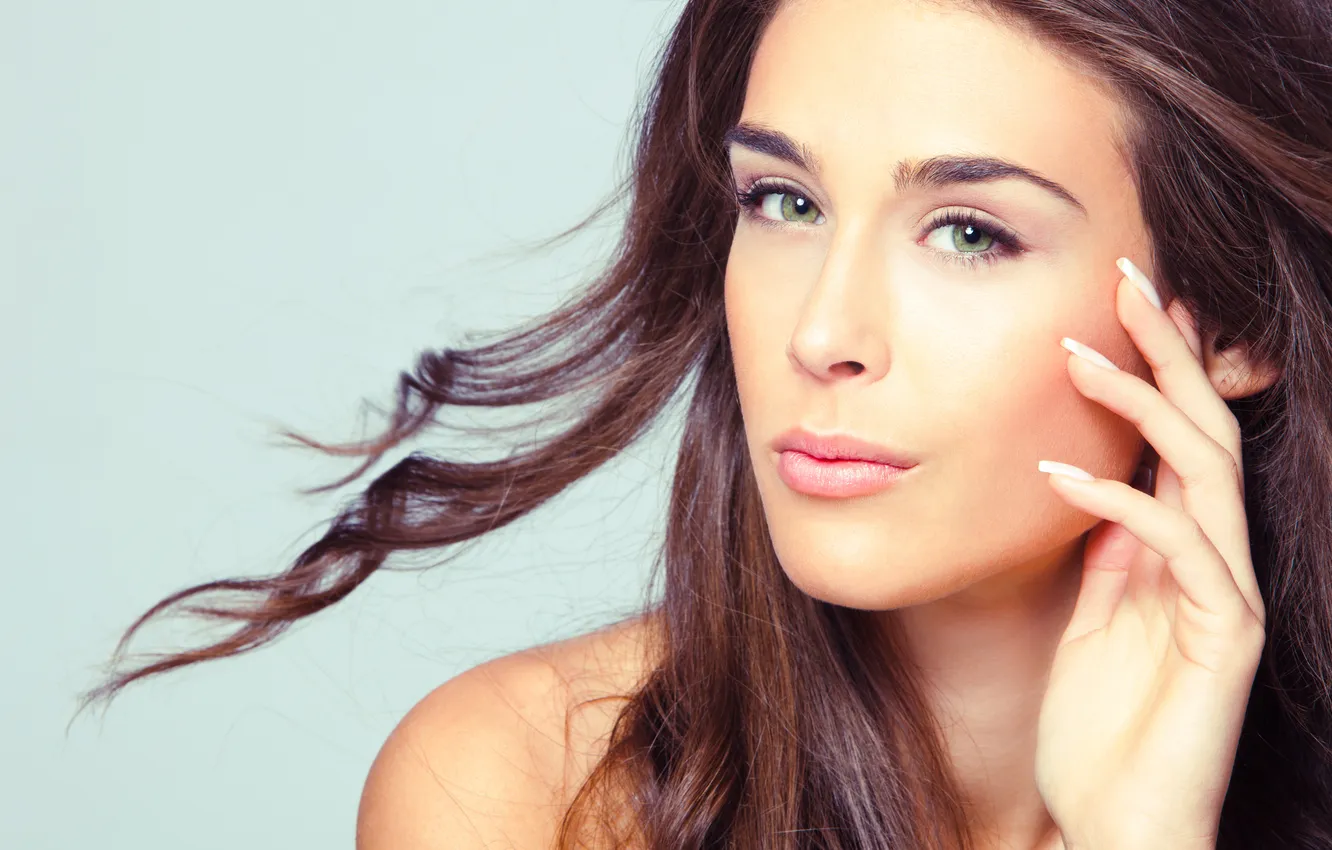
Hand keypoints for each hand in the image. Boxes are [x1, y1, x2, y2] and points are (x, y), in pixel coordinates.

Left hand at [1033, 259, 1266, 849]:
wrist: (1115, 822)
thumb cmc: (1099, 727)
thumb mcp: (1093, 619)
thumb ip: (1109, 554)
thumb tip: (1098, 483)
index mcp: (1181, 551)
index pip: (1179, 437)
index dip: (1160, 366)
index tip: (1121, 301)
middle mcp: (1217, 561)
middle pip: (1206, 430)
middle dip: (1170, 352)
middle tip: (1128, 280)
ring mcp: (1228, 597)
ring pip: (1206, 470)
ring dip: (1146, 404)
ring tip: (1079, 354)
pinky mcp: (1226, 638)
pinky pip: (1184, 548)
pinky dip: (1119, 501)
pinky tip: (1056, 473)